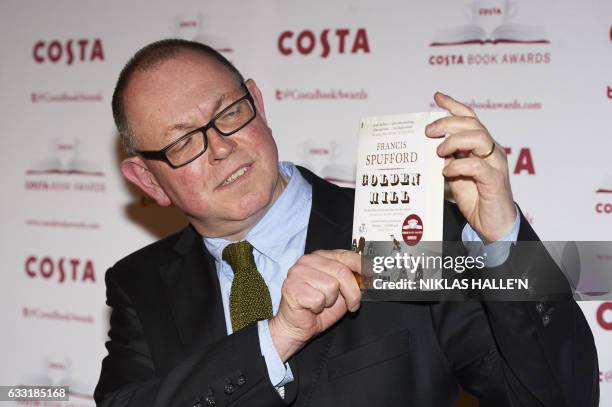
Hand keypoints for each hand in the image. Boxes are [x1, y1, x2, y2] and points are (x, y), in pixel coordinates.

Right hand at [269, 250, 360, 361]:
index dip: (361, 265)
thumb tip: (369, 276)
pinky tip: (311, 308)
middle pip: (342, 272)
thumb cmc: (317, 309)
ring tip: (322, 304)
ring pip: (331, 286)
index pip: (345, 255)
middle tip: (353, 304)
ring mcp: (297, 272)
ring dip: (330, 301)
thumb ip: (352, 281)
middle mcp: (307, 261)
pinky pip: (318, 299)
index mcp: (320, 257)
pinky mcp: (292, 287)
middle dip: (352, 292)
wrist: (296, 327)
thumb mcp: (341, 292)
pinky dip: (318, 308)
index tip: (373, 274)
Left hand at [426, 92, 515, 241]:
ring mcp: (495, 164)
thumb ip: (447, 159)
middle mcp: (491, 151)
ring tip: (439, 153)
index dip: (454, 105)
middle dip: (447, 123)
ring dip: (454, 141)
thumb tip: (431, 147)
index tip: (436, 97)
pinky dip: (459, 165)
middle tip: (428, 131)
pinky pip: (478, 165)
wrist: (492, 225)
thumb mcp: (455, 175)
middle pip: (472, 124)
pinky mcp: (494, 181)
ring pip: (479, 138)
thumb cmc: (475, 199)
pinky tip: (446, 172)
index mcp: (481, 146)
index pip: (470, 119)